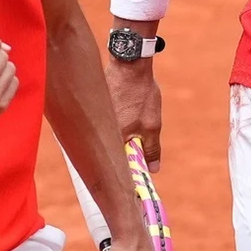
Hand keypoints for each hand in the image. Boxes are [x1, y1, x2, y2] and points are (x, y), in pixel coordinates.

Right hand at [102, 37, 162, 170]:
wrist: (129, 63)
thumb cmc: (140, 93)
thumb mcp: (152, 123)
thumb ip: (152, 148)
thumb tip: (154, 169)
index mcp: (113, 139)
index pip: (118, 167)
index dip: (127, 176)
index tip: (133, 188)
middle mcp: (99, 132)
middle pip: (110, 154)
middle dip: (124, 159)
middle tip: (137, 162)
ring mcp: (96, 120)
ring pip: (108, 139)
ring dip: (119, 141)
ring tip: (130, 134)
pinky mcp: (96, 110)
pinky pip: (105, 127)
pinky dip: (114, 128)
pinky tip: (123, 119)